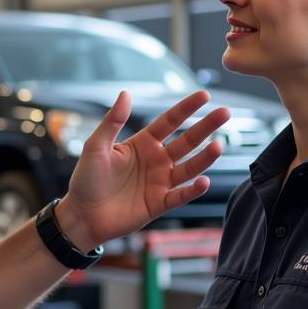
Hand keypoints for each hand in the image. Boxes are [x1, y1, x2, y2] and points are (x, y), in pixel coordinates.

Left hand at [54, 90, 229, 249]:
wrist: (82, 215)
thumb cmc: (86, 180)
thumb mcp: (96, 146)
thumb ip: (112, 121)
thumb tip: (125, 93)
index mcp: (142, 144)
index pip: (169, 122)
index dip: (186, 108)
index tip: (205, 95)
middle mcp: (156, 161)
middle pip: (186, 141)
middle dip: (205, 127)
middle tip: (225, 113)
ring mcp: (159, 182)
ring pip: (189, 167)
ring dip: (204, 158)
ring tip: (218, 146)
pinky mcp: (159, 204)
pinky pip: (180, 195)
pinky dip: (193, 189)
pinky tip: (204, 180)